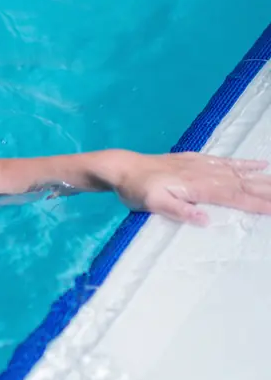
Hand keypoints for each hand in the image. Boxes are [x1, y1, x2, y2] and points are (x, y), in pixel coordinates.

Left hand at [98, 151, 270, 224]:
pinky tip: (262, 164)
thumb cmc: (136, 189)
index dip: (257, 204)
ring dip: (263, 179)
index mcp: (198, 187)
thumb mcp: (151, 203)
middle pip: (244, 184)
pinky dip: (246, 164)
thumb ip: (178, 210)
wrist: (124, 167)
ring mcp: (203, 165)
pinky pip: (228, 162)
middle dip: (268, 191)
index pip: (235, 197)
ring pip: (241, 173)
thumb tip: (205, 219)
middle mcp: (206, 174)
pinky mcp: (198, 160)